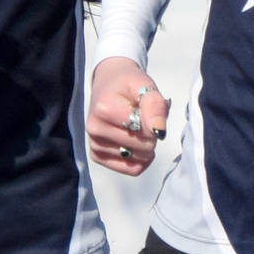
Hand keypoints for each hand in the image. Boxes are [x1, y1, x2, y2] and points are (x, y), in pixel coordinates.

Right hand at [89, 56, 168, 175]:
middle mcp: (95, 129)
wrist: (108, 83)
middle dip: (150, 136)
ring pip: (137, 160)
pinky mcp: (97, 155)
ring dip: (145, 148)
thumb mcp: (145, 85)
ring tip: (137, 129)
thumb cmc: (128, 84)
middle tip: (144, 120)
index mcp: (104, 109)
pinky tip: (137, 146)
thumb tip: (159, 131)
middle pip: (142, 147)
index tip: (148, 110)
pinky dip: (140, 161)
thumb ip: (155, 105)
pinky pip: (130, 169)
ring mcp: (94, 144)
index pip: (144, 131)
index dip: (155, 123)